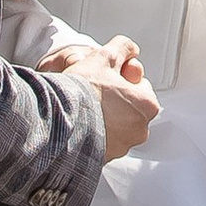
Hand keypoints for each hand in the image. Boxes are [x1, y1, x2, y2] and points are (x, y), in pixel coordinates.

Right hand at [44, 30, 157, 164]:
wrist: (58, 122)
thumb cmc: (83, 92)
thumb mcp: (104, 57)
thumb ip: (123, 48)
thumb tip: (129, 48)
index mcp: (147, 105)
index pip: (140, 85)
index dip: (122, 77)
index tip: (107, 77)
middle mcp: (140, 130)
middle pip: (129, 107)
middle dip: (116, 99)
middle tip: (96, 90)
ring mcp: (122, 147)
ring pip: (116, 125)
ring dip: (105, 116)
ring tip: (87, 106)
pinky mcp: (104, 158)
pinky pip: (102, 141)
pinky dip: (94, 134)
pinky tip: (82, 122)